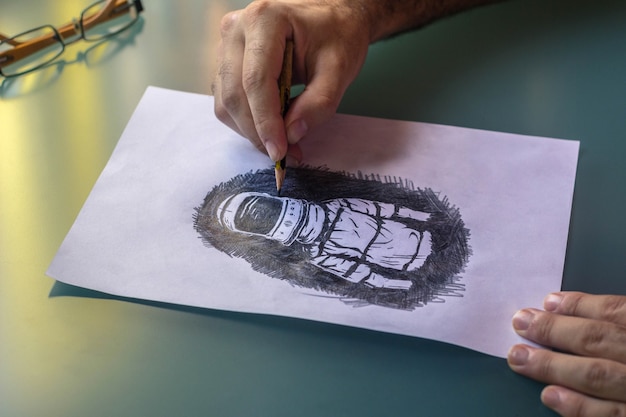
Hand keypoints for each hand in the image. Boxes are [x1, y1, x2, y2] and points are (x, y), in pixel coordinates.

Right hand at [213, 0, 370, 161]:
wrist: (332, 17)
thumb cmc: (338, 35)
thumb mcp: (340, 69)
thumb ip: (319, 103)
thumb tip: (292, 135)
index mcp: (264, 20)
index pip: (256, 81)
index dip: (266, 122)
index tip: (281, 152)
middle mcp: (236, 29)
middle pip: (234, 94)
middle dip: (257, 132)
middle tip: (284, 155)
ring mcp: (226, 45)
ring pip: (225, 102)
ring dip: (251, 130)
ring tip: (283, 143)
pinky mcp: (226, 63)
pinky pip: (227, 101)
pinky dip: (247, 122)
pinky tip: (272, 128)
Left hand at [508, 292, 625, 416]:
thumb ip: (619, 327)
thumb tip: (573, 316)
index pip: (615, 311)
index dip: (579, 305)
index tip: (548, 302)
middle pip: (597, 339)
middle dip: (554, 330)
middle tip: (520, 323)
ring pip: (596, 375)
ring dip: (553, 365)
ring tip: (520, 357)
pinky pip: (608, 415)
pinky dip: (577, 405)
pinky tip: (549, 395)